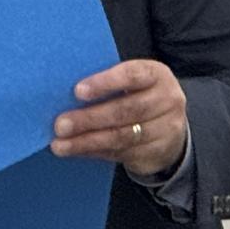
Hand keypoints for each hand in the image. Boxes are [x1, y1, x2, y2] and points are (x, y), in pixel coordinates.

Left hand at [50, 59, 187, 175]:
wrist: (169, 126)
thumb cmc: (138, 95)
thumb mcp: (131, 82)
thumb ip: (106, 83)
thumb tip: (63, 92)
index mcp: (157, 75)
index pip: (132, 75)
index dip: (104, 83)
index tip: (77, 91)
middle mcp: (167, 100)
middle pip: (126, 110)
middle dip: (89, 119)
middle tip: (60, 125)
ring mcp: (166, 129)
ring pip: (122, 136)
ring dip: (87, 141)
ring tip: (61, 145)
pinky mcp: (158, 152)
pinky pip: (122, 153)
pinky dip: (95, 152)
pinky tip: (77, 150)